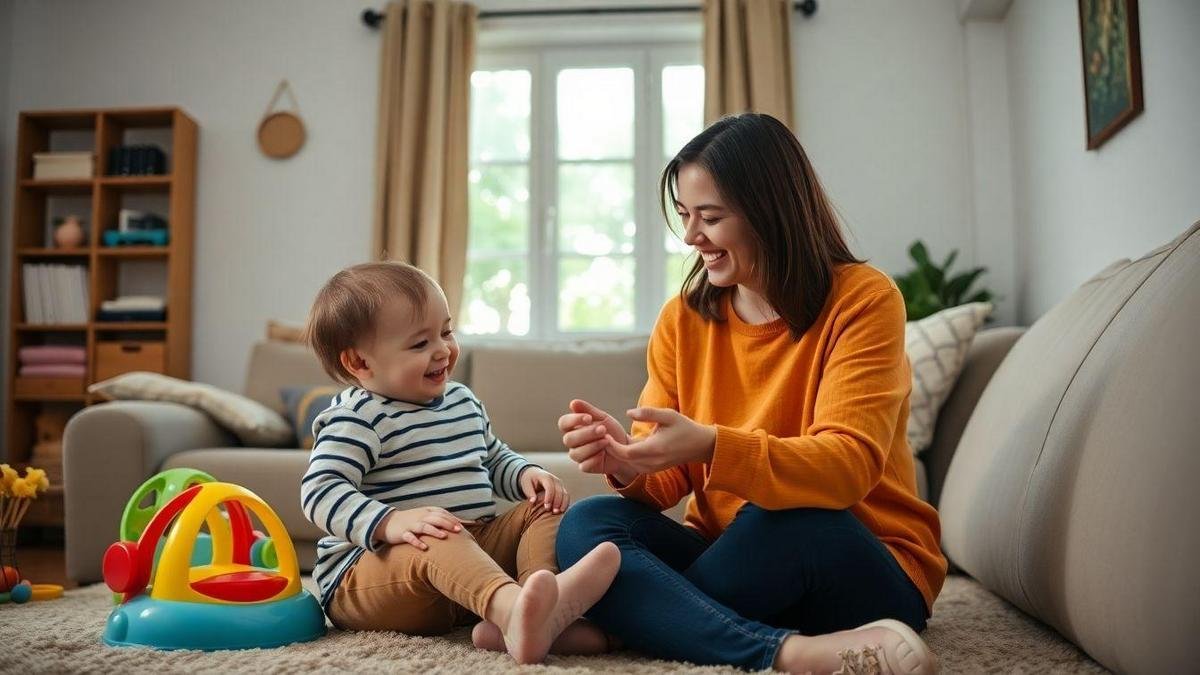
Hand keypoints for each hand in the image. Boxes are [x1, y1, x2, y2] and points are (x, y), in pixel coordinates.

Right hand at [375, 506, 469, 550]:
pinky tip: (424, 548)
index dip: (451, 519)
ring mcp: (411, 525)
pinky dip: (417, 542)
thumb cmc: (411, 520)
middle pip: (435, 518)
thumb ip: (439, 518)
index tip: (461, 526)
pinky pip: (410, 538)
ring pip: (424, 526)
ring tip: (444, 536)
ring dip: (434, 531)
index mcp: (426, 512)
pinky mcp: (402, 533)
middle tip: (458, 530)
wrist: (387, 522)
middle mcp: (420, 517)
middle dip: (447, 524)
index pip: (441, 513)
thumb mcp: (424, 516)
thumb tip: (459, 523)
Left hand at [518, 467, 568, 513]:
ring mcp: (560, 484)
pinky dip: (565, 504)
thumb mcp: (526, 484)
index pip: (550, 487)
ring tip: (558, 513)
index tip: (546, 507)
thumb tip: (533, 501)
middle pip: (559, 491)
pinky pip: (566, 497)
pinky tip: (561, 511)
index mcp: (546, 477)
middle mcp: (555, 480)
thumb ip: (529, 493)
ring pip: (565, 494)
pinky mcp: (562, 489)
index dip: (549, 497)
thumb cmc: (529, 480)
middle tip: (553, 512)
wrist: (534, 474)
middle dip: (557, 502)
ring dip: (563, 504)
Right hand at [558, 399, 637, 480]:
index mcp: (573, 428)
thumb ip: (588, 410)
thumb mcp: (603, 418)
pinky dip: (594, 459)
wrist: (626, 449)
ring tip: (607, 440)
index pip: (563, 423)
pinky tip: (604, 453)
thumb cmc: (611, 432)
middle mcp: (573, 442)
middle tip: (603, 429)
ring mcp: (578, 455)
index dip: (573, 420)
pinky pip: (584, 466)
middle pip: (568, 439)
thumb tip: (573, 402)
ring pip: (575, 453)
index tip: (589, 418)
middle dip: (586, 433)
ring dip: (592, 446)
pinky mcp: (586, 467)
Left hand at [602, 407, 716, 474]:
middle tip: (600, 435)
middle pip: (623, 459)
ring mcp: (652, 468)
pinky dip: (624, 456)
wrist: (699, 446)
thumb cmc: (684, 428)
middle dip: (610, 448)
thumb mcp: (668, 415)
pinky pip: (633, 464)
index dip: (611, 445)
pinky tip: (619, 444)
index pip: (625, 452)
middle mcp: (652, 462)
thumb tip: (628, 413)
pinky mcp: (653, 469)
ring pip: (627, 463)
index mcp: (654, 449)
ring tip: (606, 438)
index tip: (604, 433)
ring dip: (616, 453)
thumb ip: (647, 413)